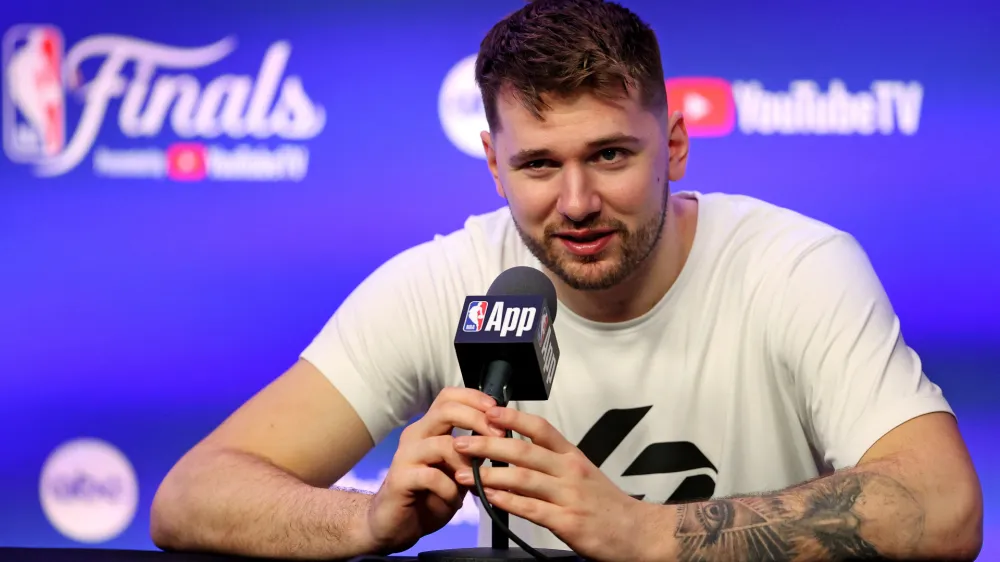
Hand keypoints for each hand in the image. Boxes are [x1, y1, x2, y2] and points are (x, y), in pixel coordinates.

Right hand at [365, 387, 506, 553]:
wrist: (396, 524)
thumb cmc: (430, 495)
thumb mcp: (458, 471)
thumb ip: (474, 452)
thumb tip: (501, 436)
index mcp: (429, 428)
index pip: (449, 397)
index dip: (474, 398)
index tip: (497, 411)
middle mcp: (416, 434)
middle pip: (446, 410)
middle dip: (477, 420)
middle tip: (498, 436)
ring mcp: (406, 455)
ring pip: (442, 444)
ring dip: (466, 464)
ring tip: (474, 483)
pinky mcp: (400, 478)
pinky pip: (432, 476)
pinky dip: (450, 489)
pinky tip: (454, 501)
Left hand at [453, 406, 657, 561]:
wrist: (637, 532)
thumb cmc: (606, 504)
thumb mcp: (582, 474)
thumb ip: (552, 463)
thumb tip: (514, 453)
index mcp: (572, 456)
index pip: (541, 428)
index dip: (512, 418)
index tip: (487, 411)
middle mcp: (570, 471)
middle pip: (523, 451)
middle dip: (487, 444)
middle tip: (461, 442)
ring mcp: (569, 496)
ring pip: (523, 478)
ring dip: (489, 475)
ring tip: (463, 473)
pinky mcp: (568, 523)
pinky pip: (531, 509)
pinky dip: (507, 502)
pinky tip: (489, 498)